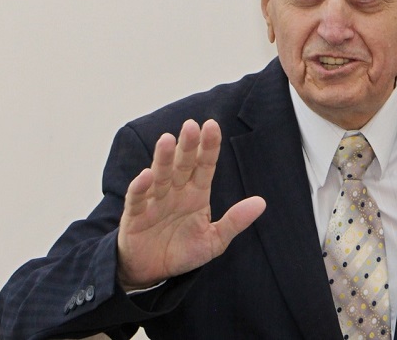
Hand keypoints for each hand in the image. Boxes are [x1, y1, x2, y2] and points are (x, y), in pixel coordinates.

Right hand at [117, 118, 265, 290]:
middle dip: (187, 145)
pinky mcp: (135, 215)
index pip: (205, 165)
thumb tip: (261, 203)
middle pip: (183, 164)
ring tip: (167, 140)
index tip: (213, 125)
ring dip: (163, 158)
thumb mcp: (214, 240)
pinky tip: (146, 176)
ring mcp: (155, 200)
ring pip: (160, 175)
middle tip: (191, 125)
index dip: (209, 146)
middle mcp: (176, 191)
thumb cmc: (182, 252)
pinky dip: (140, 187)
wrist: (151, 272)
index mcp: (196, 193)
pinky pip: (138, 198)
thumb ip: (235, 221)